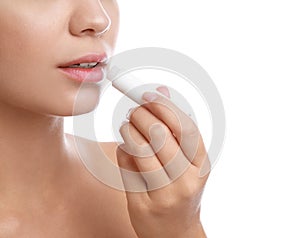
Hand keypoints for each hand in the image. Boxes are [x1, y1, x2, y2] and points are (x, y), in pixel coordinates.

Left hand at [117, 86, 209, 237]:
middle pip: (159, 134)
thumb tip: (163, 91)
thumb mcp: (188, 161)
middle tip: (134, 111)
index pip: (184, 127)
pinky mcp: (142, 204)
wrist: (176, 233)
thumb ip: (175, 128)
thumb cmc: (182, 190)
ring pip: (140, 149)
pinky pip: (126, 167)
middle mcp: (186, 179)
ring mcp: (164, 194)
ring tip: (127, 127)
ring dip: (128, 130)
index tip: (147, 95)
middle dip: (141, 115)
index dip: (164, 106)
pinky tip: (125, 148)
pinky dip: (122, 151)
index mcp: (201, 165)